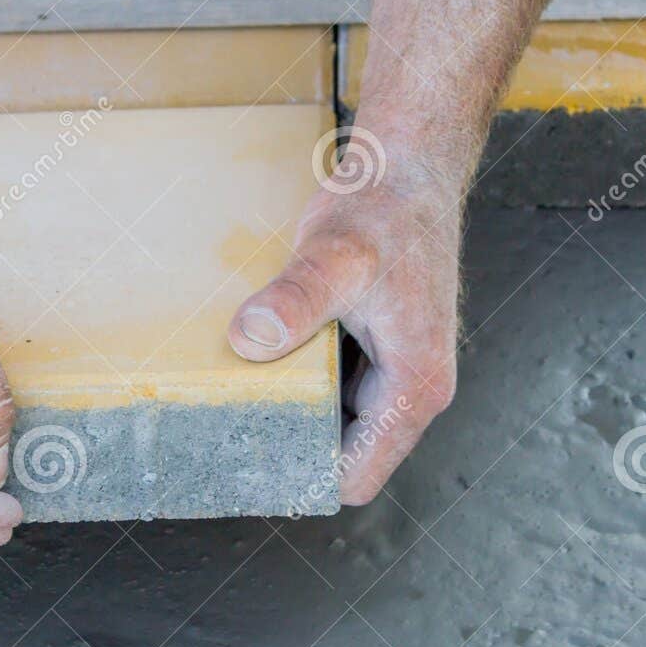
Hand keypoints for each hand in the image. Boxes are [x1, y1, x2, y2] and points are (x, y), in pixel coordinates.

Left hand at [227, 155, 461, 503]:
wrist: (408, 167)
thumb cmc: (383, 211)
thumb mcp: (331, 256)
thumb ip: (295, 300)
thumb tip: (249, 339)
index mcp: (415, 387)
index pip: (356, 477)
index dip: (305, 479)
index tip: (248, 462)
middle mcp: (414, 390)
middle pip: (346, 457)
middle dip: (292, 449)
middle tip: (230, 430)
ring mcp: (398, 372)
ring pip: (337, 424)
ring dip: (296, 414)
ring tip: (242, 396)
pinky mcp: (379, 351)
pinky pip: (334, 390)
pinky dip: (303, 382)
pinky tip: (266, 359)